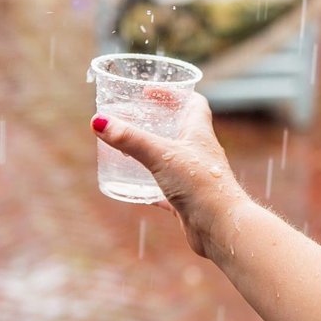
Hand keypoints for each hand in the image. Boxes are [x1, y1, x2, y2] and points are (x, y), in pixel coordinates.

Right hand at [92, 92, 249, 259]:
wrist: (222, 228)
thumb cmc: (200, 186)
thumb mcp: (161, 156)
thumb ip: (130, 139)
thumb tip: (98, 121)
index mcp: (199, 134)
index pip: (193, 103)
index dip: (174, 93)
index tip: (149, 92)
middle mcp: (200, 153)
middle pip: (181, 130)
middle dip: (159, 122)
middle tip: (133, 119)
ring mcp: (195, 178)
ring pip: (173, 161)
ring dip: (154, 154)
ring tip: (128, 151)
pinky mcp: (189, 202)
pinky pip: (167, 191)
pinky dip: (151, 189)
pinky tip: (136, 192)